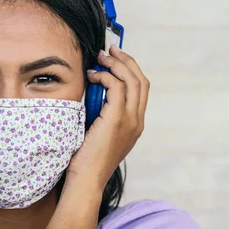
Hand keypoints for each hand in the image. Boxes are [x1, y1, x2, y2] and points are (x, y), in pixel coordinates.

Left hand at [66, 45, 149, 190]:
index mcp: (135, 123)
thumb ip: (102, 112)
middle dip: (126, 60)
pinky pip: (116, 87)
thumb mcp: (98, 131)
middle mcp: (137, 120)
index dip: (130, 69)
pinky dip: (105, 76)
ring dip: (116, 64)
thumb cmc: (87, 158)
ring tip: (100, 58)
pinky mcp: (116, 119)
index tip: (115, 59)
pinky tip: (93, 76)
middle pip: (141, 80)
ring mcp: (130, 120)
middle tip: (109, 50)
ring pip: (132, 80)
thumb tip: (93, 90)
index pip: (141, 88)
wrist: (86, 178)